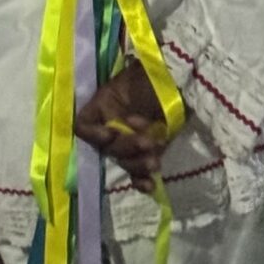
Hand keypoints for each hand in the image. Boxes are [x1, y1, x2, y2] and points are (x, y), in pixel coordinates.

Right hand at [74, 58, 169, 191]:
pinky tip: (150, 184)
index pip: (83, 126)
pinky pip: (137, 174)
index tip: (112, 133)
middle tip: (147, 142)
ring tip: (155, 160)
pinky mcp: (147, 153)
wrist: (179, 84)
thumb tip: (112, 132)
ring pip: (124, 163)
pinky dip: (141, 181)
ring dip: (138, 164)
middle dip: (127, 147)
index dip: (94, 134)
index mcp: (103, 107)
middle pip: (108, 149)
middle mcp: (112, 126)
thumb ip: (115, 106)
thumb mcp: (128, 85)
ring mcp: (130, 142)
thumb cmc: (151, 79)